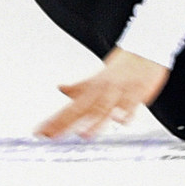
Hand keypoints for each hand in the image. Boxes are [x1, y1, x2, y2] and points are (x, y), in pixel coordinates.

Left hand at [35, 47, 168, 139]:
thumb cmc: (121, 66)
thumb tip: (60, 89)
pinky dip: (127, 112)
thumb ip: (79, 87)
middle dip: (66, 123)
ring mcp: (119, 91)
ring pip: (105, 107)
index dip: (55, 121)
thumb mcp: (97, 77)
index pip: (70, 108)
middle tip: (51, 135)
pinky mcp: (138, 92)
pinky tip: (121, 120)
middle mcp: (102, 90)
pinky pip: (132, 104)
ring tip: (84, 135)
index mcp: (92, 88)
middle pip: (82, 109)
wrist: (143, 50)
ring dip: (95, 121)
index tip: (40, 132)